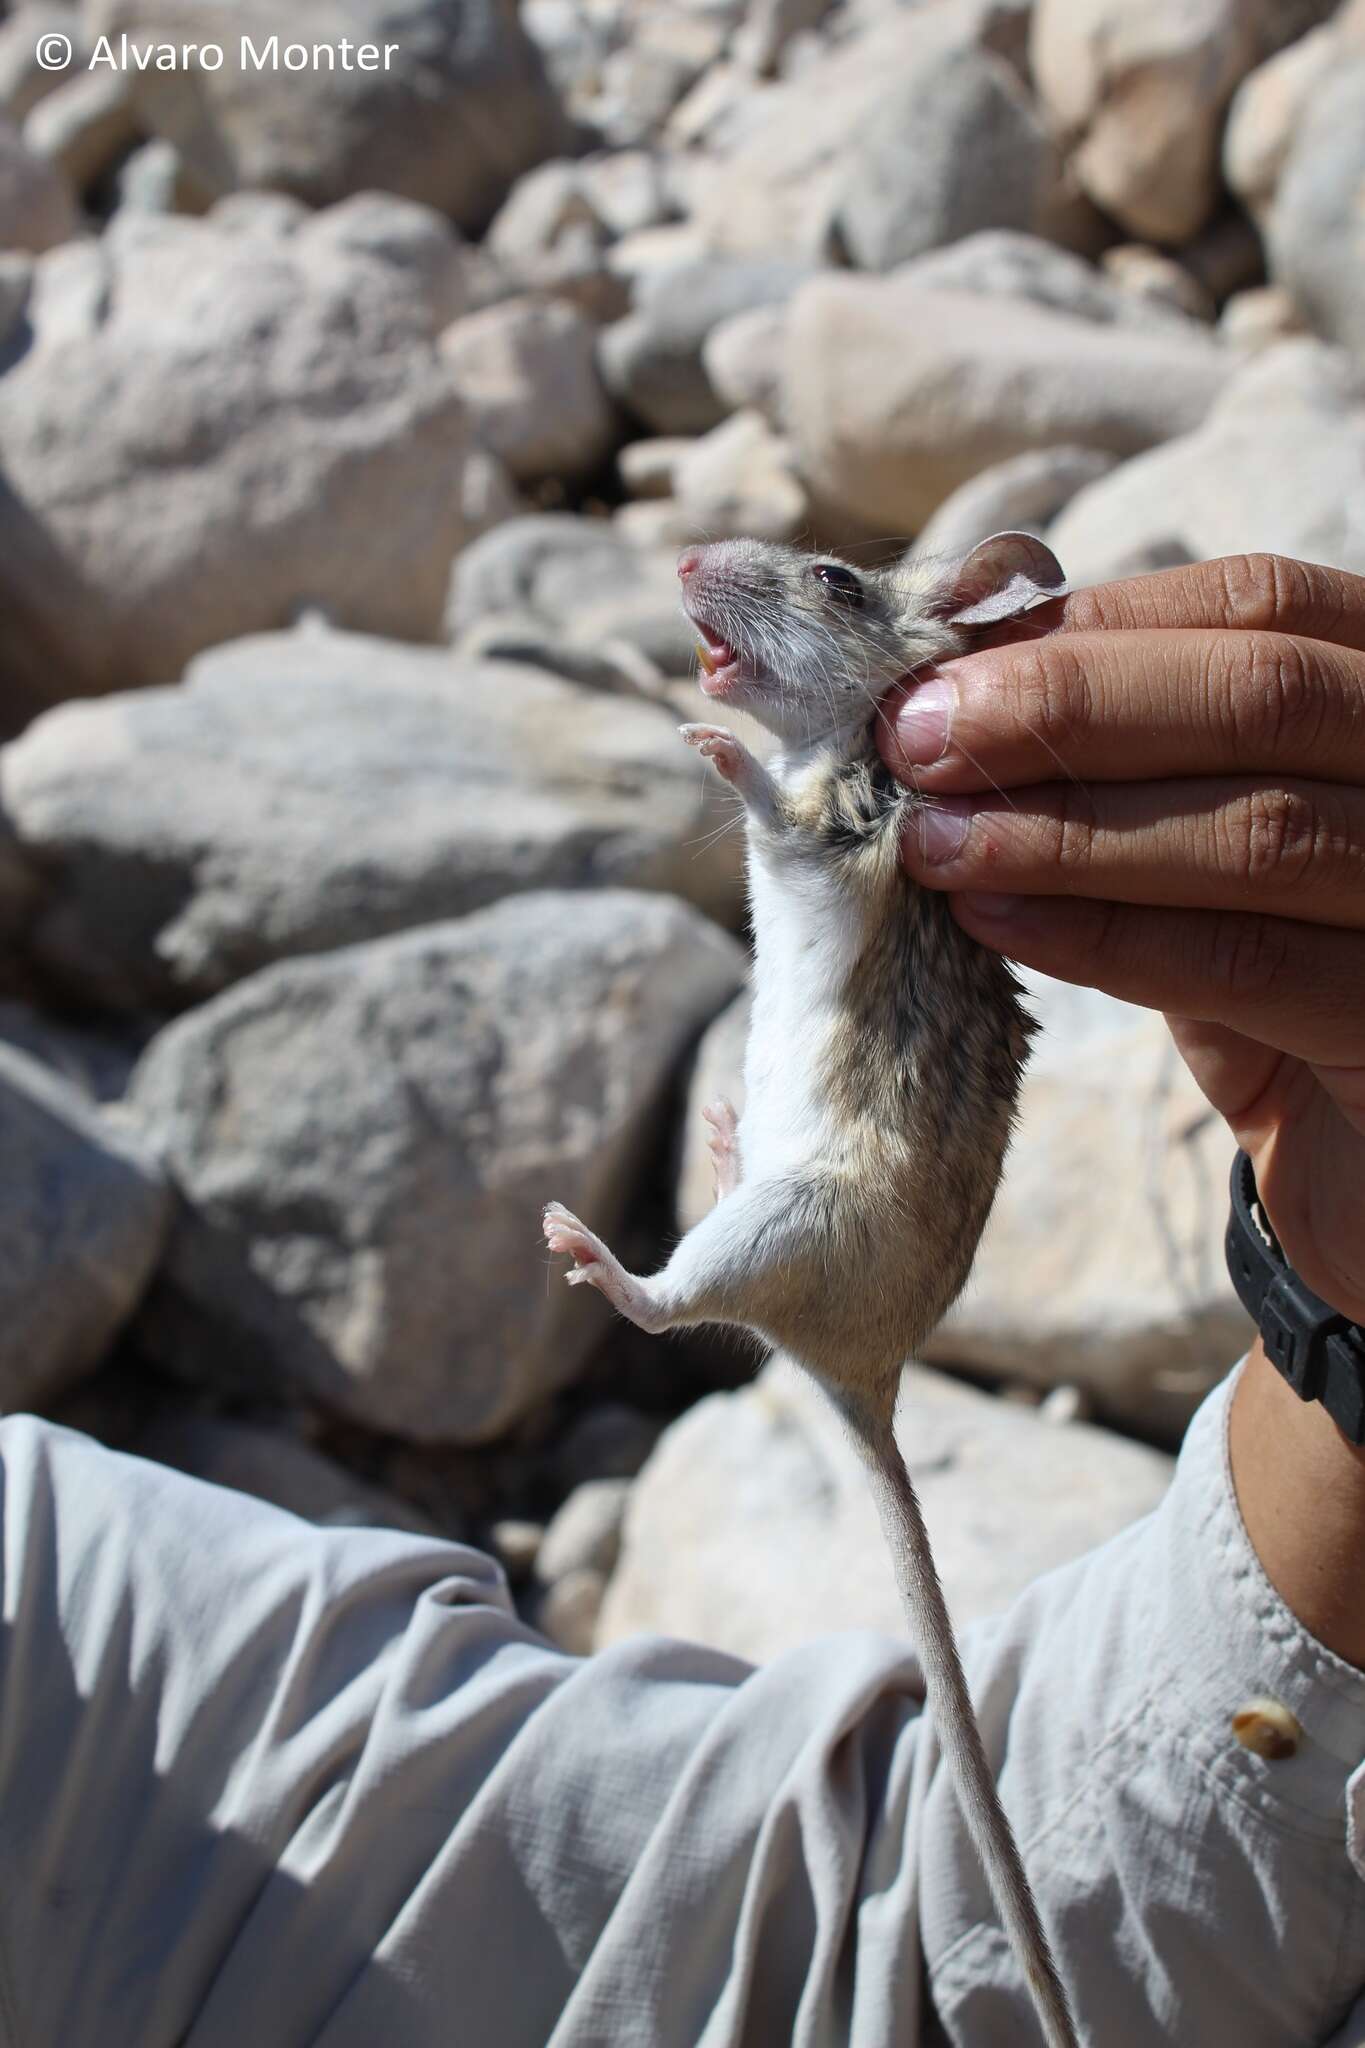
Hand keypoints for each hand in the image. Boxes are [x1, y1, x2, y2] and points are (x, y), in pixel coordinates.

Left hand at [878, 553, 1364, 1324]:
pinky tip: (995, 922)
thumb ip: (1129, 764)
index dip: (1090, 629)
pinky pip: (1248, 963)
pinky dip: (1106, 936)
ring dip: (1065, 829)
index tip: (939, 666)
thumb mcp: (1208, 851)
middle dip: (1065, 708)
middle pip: (1264, 694)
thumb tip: (951, 691)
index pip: (1257, 611)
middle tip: (914, 741)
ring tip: (932, 840)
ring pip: (1258, 830)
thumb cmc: (1278, 982)